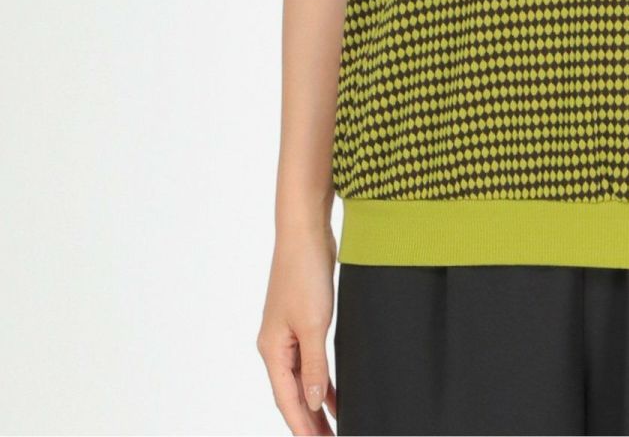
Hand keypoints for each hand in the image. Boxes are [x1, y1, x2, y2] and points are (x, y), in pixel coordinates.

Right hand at [256, 223, 339, 433]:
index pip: (287, 399)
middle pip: (293, 393)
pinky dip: (322, 379)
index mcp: (272, 350)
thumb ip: (314, 365)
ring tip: (335, 428)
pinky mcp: (303, 321)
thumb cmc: (304, 273)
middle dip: (310, 421)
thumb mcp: (313, 324)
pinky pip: (311, 360)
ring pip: (302, 379)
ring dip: (317, 404)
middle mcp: (276, 346)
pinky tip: (336, 394)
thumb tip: (314, 403)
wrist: (305, 233)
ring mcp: (288, 333)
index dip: (302, 426)